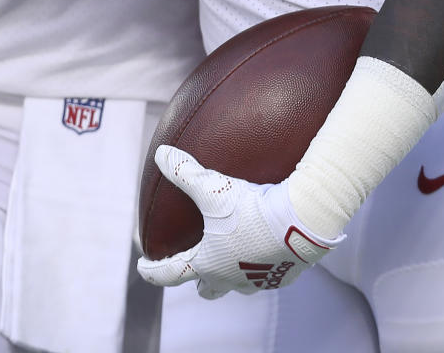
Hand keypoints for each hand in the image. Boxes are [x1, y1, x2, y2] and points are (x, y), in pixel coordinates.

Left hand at [137, 146, 336, 299]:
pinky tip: (266, 245)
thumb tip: (160, 154)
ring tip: (233, 254)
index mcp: (208, 264)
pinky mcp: (283, 276)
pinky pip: (266, 274)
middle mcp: (231, 279)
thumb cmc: (252, 209)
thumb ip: (184, 171)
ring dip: (231, 272)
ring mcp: (258, 281)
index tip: (142, 267)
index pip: (171, 273)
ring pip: (238, 284)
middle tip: (192, 268)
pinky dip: (260, 263)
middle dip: (197, 279)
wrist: (300, 224)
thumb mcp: (214, 188)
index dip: (153, 271)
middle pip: (208, 289)